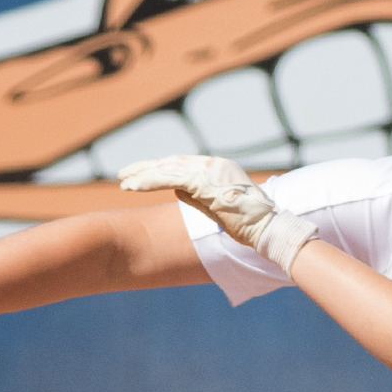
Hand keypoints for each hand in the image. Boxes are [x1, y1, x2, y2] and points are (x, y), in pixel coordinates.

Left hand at [118, 155, 317, 276]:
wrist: (268, 228)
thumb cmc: (249, 224)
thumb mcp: (219, 206)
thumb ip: (198, 195)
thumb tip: (177, 190)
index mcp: (219, 168)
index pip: (182, 165)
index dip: (159, 169)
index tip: (141, 175)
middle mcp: (213, 164)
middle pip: (171, 162)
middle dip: (146, 168)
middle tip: (124, 174)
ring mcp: (209, 170)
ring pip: (167, 168)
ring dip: (142, 175)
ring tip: (123, 181)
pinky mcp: (204, 181)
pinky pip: (168, 178)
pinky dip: (148, 182)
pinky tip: (133, 186)